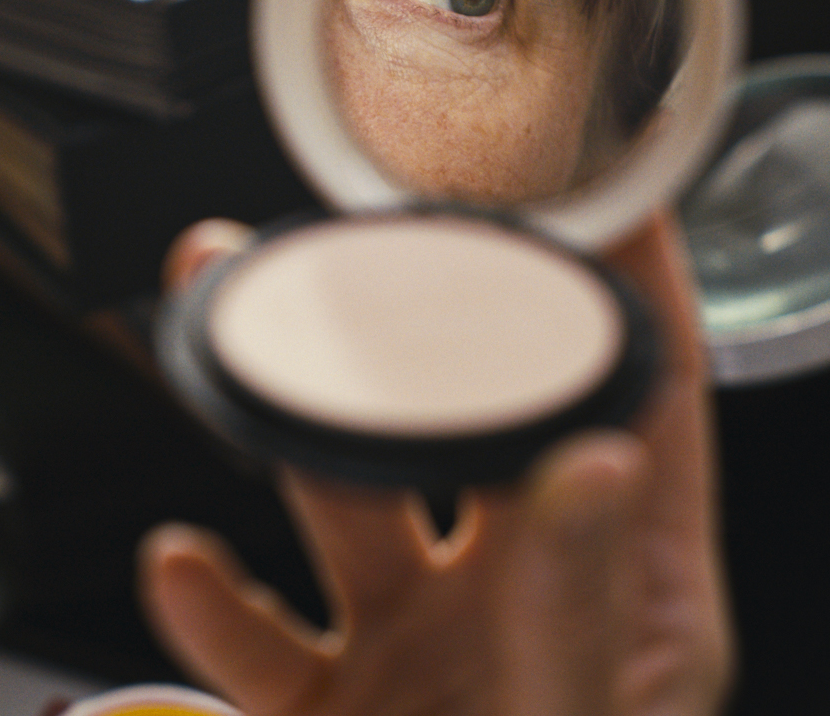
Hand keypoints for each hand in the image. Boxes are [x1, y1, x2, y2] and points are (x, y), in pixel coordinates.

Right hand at [140, 212, 731, 715]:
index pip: (648, 391)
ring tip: (237, 346)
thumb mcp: (581, 713)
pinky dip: (208, 603)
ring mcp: (425, 653)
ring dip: (287, 426)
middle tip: (352, 234)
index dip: (630, 274)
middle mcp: (527, 602)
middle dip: (408, 320)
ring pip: (347, 506)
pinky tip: (181, 563)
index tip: (596, 168)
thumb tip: (601, 460)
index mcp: (638, 592)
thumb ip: (579, 601)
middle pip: (470, 421)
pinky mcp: (333, 710)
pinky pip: (258, 638)